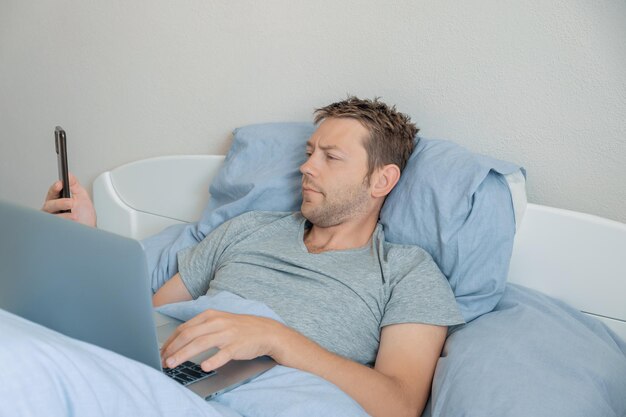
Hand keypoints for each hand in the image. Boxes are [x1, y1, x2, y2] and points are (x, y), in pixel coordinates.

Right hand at [42, 173, 96, 226]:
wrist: (88, 230)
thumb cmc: (84, 215)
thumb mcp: (81, 197)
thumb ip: (74, 185)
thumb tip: (69, 174)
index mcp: (58, 200)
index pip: (52, 192)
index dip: (54, 188)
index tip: (60, 184)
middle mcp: (52, 210)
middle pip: (49, 205)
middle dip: (60, 203)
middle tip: (71, 203)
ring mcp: (53, 220)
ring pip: (52, 216)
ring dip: (66, 215)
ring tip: (75, 216)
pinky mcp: (55, 229)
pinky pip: (56, 226)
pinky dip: (66, 224)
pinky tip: (72, 223)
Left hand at [160, 310, 285, 371]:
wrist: (265, 331)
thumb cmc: (239, 328)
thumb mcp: (219, 321)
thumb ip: (201, 328)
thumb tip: (178, 340)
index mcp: (210, 315)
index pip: (184, 328)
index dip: (170, 341)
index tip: (162, 352)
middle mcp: (217, 322)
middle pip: (189, 335)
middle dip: (173, 348)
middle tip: (163, 360)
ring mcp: (227, 334)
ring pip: (201, 343)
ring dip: (184, 354)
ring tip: (173, 363)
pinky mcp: (237, 346)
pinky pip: (223, 354)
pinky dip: (212, 360)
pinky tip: (203, 366)